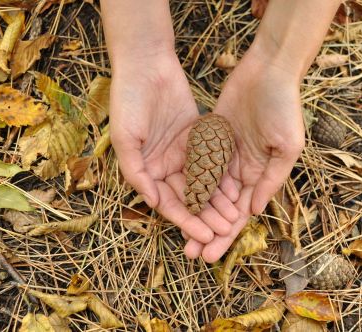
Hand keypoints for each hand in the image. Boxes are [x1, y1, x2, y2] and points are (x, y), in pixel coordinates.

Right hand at [109, 51, 238, 243]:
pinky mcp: (198, 137)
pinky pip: (213, 160)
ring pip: (204, 182)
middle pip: (189, 197)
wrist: (147, 65)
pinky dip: (223, 175)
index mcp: (147, 170)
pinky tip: (237, 188)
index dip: (186, 222)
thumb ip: (136, 172)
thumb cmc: (128, 101)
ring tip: (234, 216)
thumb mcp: (125, 139)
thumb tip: (151, 204)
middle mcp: (165, 165)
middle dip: (206, 215)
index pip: (169, 204)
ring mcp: (182, 152)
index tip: (205, 237)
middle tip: (225, 230)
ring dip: (217, 200)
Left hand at [184, 48, 304, 261]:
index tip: (209, 255)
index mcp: (259, 175)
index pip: (239, 214)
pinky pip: (197, 162)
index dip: (225, 236)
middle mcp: (241, 169)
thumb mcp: (285, 147)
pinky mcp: (211, 137)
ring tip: (178, 231)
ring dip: (194, 211)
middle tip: (190, 253)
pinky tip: (174, 197)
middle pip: (219, 207)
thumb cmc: (284, 107)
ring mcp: (224, 153)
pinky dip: (188, 180)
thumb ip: (270, 180)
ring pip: (206, 189)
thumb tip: (253, 212)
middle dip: (206, 230)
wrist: (268, 70)